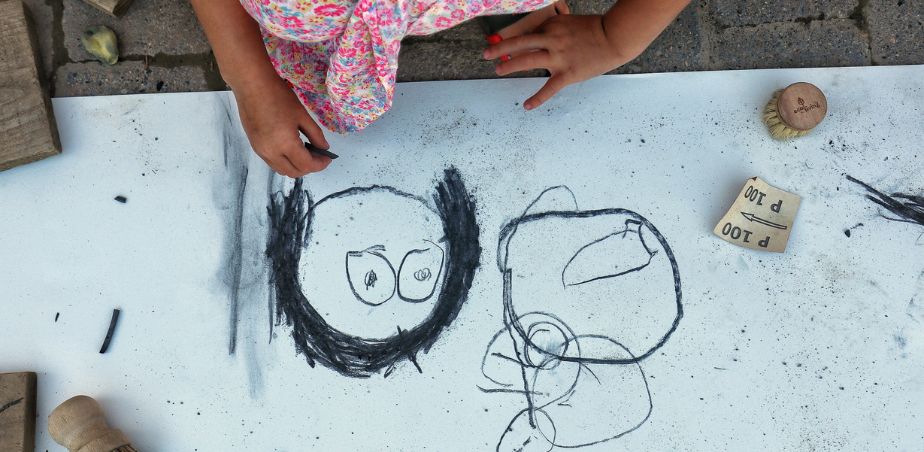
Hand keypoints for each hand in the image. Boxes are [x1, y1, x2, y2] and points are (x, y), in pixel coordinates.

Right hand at [233, 75, 331, 177]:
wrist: (251, 85)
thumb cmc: (279, 96)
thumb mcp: (302, 115)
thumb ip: (316, 135)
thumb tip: (324, 148)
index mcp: (285, 144)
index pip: (306, 165)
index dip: (320, 164)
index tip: (328, 158)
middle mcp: (271, 153)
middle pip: (294, 172)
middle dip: (309, 168)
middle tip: (319, 155)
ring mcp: (260, 151)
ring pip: (282, 170)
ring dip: (296, 166)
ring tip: (306, 152)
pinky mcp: (255, 146)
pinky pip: (273, 162)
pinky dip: (285, 161)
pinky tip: (292, 148)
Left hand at [484, 15, 630, 109]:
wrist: (616, 37)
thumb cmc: (596, 31)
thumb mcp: (569, 24)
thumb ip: (553, 32)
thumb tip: (538, 43)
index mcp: (552, 25)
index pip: (528, 32)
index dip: (514, 40)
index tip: (503, 46)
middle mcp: (551, 39)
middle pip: (519, 43)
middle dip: (499, 49)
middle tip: (486, 54)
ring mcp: (558, 56)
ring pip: (527, 60)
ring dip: (509, 66)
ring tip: (497, 71)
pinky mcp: (568, 73)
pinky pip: (549, 88)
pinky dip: (537, 98)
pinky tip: (526, 106)